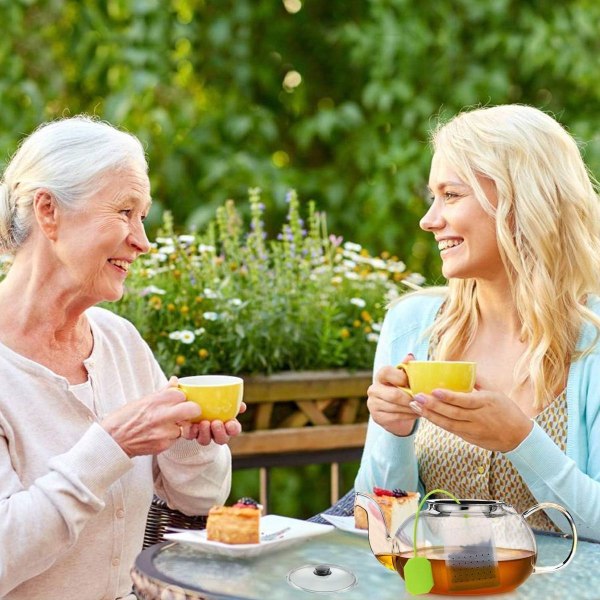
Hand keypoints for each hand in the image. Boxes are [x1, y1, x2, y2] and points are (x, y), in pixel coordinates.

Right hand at [101, 377, 201, 456]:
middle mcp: (161, 415)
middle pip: (193, 409)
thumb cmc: (124, 419)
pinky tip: (160, 434)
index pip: (182, 394)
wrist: (111, 442)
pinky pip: (176, 438)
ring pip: (186, 426)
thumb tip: (175, 380)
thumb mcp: (142, 401)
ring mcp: (164, 431)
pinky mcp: (164, 445)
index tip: (178, 401)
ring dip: (181, 425)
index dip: (181, 398)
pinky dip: (172, 436)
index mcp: (155, 400)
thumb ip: (163, 392)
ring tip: (168, 425)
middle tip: (187, 413)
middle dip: (193, 410)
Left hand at [182, 402, 246, 445]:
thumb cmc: (212, 398)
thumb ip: (234, 401)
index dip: (233, 429)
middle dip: (220, 433)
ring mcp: (203, 434)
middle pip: (221, 439)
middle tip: (216, 423)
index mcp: (227, 424)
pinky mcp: (190, 433)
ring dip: (205, 433)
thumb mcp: (223, 398)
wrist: (192, 399)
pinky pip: (191, 436)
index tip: (230, 423)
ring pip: (205, 441)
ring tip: (204, 423)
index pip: (234, 430)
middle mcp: (215, 432)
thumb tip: (242, 406)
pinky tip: (192, 425)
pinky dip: (192, 432)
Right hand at [367, 355, 418, 436]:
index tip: (414, 384)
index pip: (387, 372)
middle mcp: (373, 389)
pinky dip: (408, 416)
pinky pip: (395, 417)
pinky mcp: (376, 417)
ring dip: (412, 408)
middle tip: (423, 400)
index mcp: (380, 376)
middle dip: (411, 398)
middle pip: (394, 394)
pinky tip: (416, 413)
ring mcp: (373, 404)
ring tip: (423, 407)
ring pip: (396, 407)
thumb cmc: (402, 389)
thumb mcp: (405, 378)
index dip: (402, 378)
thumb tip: (410, 356)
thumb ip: (407, 368)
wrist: (394, 411)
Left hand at [407, 387, 532, 451]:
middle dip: (433, 406)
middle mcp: (478, 417)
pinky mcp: (469, 438)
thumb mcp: (496, 392)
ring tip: (415, 406)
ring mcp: (473, 429)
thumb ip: (479, 380)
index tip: (434, 391)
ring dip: (430, 415)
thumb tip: (463, 366)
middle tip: (417, 397)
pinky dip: (437, 422)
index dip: (449, 397)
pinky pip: (450, 430)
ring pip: (448, 423)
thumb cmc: (506, 410)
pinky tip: (425, 415)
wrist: (518, 437)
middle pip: (453, 413)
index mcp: (486, 403)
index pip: (465, 400)